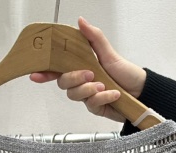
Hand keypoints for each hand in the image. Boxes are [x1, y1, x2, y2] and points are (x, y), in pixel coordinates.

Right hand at [30, 17, 145, 122]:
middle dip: (75, 78)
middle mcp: (81, 82)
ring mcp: (87, 96)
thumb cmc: (125, 72)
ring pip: (75, 95)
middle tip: (90, 74)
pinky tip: (113, 94)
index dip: (45, 72)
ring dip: (89, 89)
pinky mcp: (95, 107)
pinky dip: (103, 98)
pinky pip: (91, 104)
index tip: (35, 74)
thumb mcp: (108, 52)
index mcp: (80, 66)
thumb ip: (94, 37)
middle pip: (64, 83)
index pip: (57, 69)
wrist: (140, 91)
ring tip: (103, 85)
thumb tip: (81, 21)